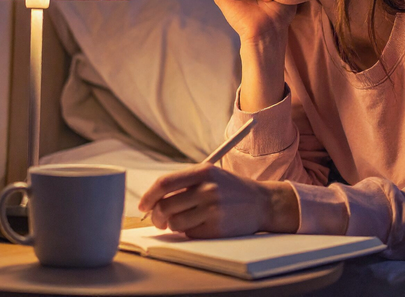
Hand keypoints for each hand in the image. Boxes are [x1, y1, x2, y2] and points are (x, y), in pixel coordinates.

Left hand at [138, 164, 298, 237]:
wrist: (261, 202)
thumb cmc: (230, 189)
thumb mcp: (210, 175)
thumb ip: (184, 182)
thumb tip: (152, 201)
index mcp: (203, 172)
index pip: (164, 184)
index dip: (148, 196)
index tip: (143, 206)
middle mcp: (207, 189)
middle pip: (165, 206)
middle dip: (156, 216)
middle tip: (158, 220)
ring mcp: (212, 209)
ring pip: (174, 222)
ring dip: (173, 225)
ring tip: (183, 220)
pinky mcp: (217, 227)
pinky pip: (189, 233)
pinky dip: (189, 231)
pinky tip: (201, 224)